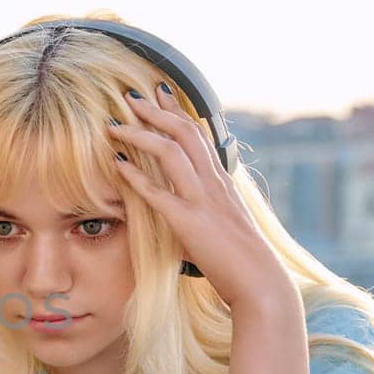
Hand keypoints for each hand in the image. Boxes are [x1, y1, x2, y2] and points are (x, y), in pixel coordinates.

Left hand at [108, 84, 291, 310]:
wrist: (258, 281)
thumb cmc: (240, 257)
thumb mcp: (225, 220)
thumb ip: (207, 204)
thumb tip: (185, 201)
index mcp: (221, 180)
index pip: (198, 133)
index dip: (177, 110)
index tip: (160, 92)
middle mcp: (213, 182)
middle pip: (183, 132)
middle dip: (155, 110)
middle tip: (130, 95)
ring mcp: (202, 200)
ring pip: (170, 152)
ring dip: (140, 134)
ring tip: (115, 125)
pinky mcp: (189, 222)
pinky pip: (158, 193)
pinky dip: (135, 176)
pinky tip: (117, 165)